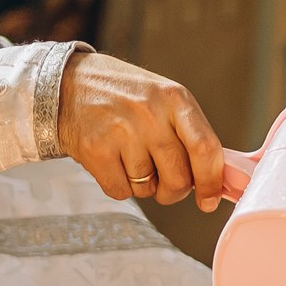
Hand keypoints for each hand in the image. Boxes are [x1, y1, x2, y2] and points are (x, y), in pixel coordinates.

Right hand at [56, 52, 225, 209]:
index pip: (205, 148)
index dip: (211, 182)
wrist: (69, 84)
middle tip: (163, 181)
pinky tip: (112, 161)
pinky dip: (119, 186)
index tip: (209, 200)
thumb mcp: (164, 99)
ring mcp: (121, 131)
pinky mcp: (95, 149)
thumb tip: (215, 180)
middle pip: (179, 178)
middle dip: (174, 191)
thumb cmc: (126, 97)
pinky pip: (121, 191)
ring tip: (130, 157)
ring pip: (148, 189)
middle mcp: (151, 113)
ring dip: (143, 185)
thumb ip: (190, 134)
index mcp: (176, 99)